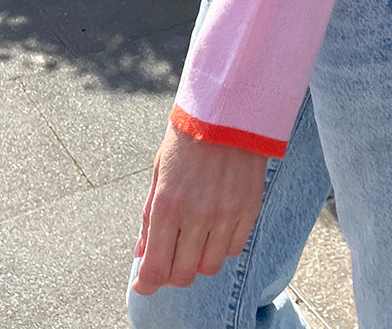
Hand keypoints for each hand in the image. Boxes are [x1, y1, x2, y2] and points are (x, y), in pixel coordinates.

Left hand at [132, 123, 268, 294]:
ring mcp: (225, 214)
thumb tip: (142, 253)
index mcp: (167, 205)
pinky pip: (234, 248)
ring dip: (198, 260)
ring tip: (194, 240)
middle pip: (183, 275)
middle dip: (172, 273)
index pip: (155, 268)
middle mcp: (196, 215)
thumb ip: (149, 216)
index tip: (145, 282)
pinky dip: (222, 245)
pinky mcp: (249, 209)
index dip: (147, 283)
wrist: (228, 108)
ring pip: (210, 266)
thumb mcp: (158, 172)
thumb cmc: (188, 137)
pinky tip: (216, 226)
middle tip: (170, 258)